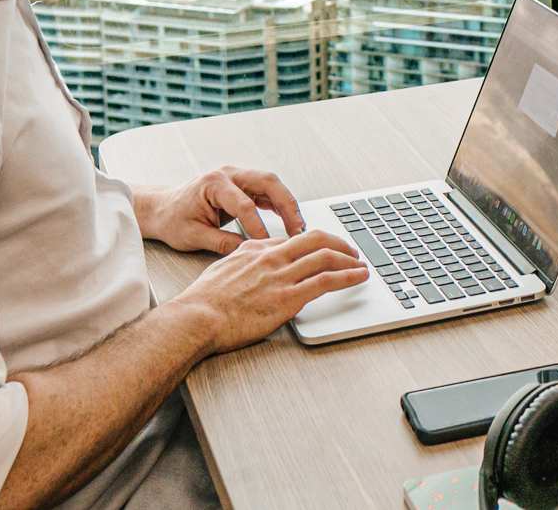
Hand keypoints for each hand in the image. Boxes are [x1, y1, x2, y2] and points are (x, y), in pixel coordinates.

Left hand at [136, 166, 305, 253]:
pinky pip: (266, 191)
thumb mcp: (193, 236)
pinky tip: (289, 220)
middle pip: (267, 182)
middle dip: (286, 205)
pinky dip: (280, 204)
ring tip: (298, 227)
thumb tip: (247, 252)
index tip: (267, 245)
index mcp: (213, 184)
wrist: (162, 209)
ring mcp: (237, 177)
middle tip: (298, 229)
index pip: (244, 205)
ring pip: (271, 184)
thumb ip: (221, 243)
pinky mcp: (242, 186)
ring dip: (287, 204)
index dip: (259, 227)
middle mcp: (228, 174)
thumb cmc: (172, 219)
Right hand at [173, 230, 369, 355]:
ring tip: (361, 265)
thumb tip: (248, 261)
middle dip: (338, 243)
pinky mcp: (287, 298)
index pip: (292, 240)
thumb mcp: (221, 270)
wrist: (197, 317)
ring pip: (325, 257)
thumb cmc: (203, 301)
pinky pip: (325, 281)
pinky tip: (358, 277)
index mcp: (255, 250)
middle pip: (315, 239)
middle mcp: (271, 258)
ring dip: (349, 259)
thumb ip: (240, 262)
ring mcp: (280, 276)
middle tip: (351, 251)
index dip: (313, 245)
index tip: (324, 251)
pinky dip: (347, 276)